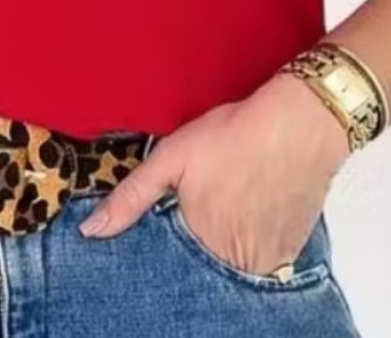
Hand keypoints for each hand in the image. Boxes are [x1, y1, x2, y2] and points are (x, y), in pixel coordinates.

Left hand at [77, 72, 349, 276]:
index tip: (170, 220)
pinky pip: (263, 259)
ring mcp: (269, 262)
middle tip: (204, 205)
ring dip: (224, 246)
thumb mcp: (171, 158)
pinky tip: (249, 209)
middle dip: (196, 245)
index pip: (173, 264)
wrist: (300, 125)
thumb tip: (91, 231)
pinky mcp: (292, 251)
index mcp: (202, 244)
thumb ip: (131, 198)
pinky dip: (252, 243)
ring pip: (234, 265)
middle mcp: (237, 263)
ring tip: (227, 204)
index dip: (168, 243)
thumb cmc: (234, 136)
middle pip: (204, 266)